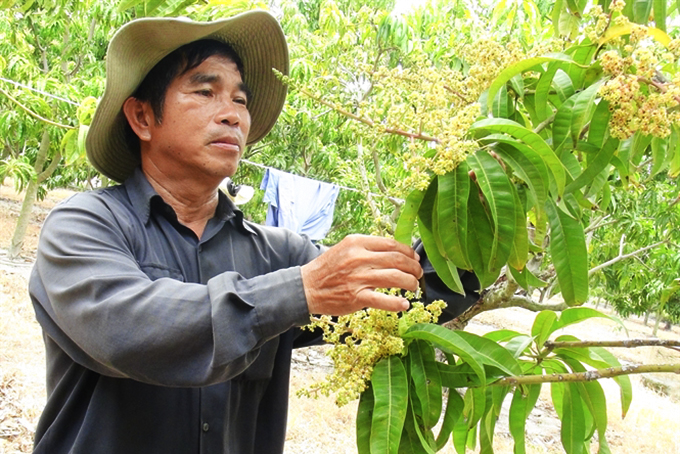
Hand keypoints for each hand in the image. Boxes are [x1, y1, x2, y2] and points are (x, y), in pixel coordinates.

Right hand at [300, 234, 422, 315]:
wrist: (307, 287)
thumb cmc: (328, 268)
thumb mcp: (345, 249)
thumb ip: (367, 248)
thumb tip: (394, 252)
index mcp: (357, 243)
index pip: (391, 244)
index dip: (408, 251)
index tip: (414, 258)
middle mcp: (359, 258)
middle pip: (397, 260)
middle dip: (413, 267)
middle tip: (418, 273)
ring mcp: (359, 278)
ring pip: (395, 277)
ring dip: (410, 283)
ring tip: (414, 287)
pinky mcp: (357, 297)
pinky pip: (383, 301)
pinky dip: (397, 303)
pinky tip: (404, 305)